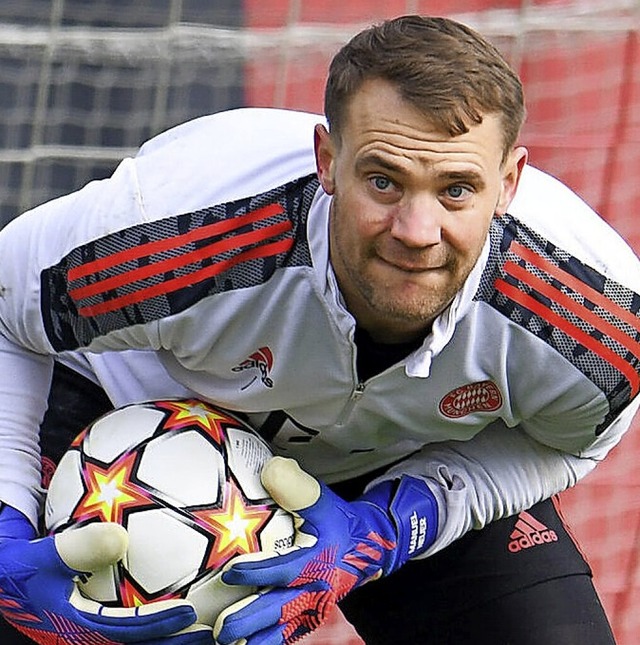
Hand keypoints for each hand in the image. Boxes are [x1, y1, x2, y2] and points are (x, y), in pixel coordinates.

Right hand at [0, 504, 212, 644]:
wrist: (3, 579)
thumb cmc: (21, 569)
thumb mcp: (41, 557)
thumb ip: (76, 548)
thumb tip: (121, 538)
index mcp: (77, 630)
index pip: (127, 632)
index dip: (160, 625)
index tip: (190, 614)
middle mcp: (86, 637)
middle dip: (173, 642)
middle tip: (209, 633)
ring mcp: (88, 633)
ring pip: (135, 639)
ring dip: (167, 636)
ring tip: (203, 627)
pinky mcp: (90, 623)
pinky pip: (126, 625)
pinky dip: (152, 621)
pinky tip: (175, 600)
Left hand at [214, 457, 437, 643]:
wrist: (370, 546)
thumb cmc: (340, 522)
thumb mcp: (324, 501)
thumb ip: (299, 488)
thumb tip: (271, 470)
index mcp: (320, 560)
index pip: (286, 570)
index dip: (259, 572)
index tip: (231, 572)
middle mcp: (318, 589)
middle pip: (282, 611)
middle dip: (251, 622)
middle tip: (224, 630)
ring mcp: (315, 606)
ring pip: (284, 631)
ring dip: (259, 639)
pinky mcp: (311, 615)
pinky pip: (288, 634)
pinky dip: (269, 640)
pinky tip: (248, 644)